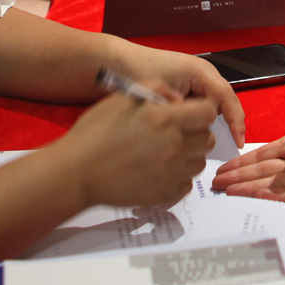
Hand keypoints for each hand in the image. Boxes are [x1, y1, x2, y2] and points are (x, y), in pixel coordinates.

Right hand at [61, 92, 218, 208]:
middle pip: (208, 139)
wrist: (76, 171)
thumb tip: (177, 97)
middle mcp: (174, 145)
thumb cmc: (94, 132)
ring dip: (189, 156)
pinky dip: (178, 178)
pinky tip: (159, 171)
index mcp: (165, 119)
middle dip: (197, 133)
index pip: (208, 112)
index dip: (202, 110)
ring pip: (199, 163)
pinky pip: (186, 184)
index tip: (192, 113)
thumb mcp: (122, 98)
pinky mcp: (165, 194)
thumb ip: (155, 90)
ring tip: (166, 153)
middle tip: (178, 133)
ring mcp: (171, 173)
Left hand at [111, 40, 246, 144]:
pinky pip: (201, 104)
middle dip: (228, 122)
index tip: (237, 140)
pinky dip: (199, 119)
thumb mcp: (163, 93)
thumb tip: (196, 130)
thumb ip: (182, 111)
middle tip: (230, 144)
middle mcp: (202, 73)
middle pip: (224, 101)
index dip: (236, 120)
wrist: (118, 62)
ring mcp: (195, 79)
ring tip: (210, 142)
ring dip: (211, 121)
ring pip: (213, 104)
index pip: (227, 97)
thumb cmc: (138, 71)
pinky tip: (193, 131)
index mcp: (201, 71)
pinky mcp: (186, 87)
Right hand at [211, 105, 284, 202]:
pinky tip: (262, 196)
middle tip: (217, 186)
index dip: (241, 163)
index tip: (223, 169)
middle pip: (262, 173)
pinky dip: (279, 197)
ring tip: (230, 193)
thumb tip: (282, 147)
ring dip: (252, 190)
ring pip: (273, 187)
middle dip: (239, 179)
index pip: (262, 156)